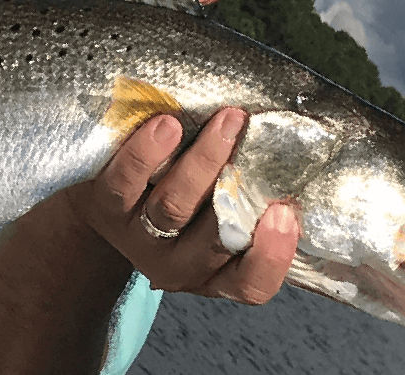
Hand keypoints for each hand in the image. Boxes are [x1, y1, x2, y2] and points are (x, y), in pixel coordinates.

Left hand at [68, 109, 300, 303]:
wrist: (109, 198)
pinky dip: (146, 154)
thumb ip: (255, 195)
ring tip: (225, 120)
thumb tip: (298, 151)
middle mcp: (178, 265)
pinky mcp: (106, 209)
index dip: (271, 256)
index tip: (286, 212)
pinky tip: (166, 126)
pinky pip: (124, 185)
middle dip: (238, 186)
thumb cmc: (184, 195)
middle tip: (257, 137)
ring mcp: (139, 239)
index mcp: (217, 271)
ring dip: (202, 161)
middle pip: (212, 239)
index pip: (250, 285)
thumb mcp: (222, 208)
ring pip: (173, 208)